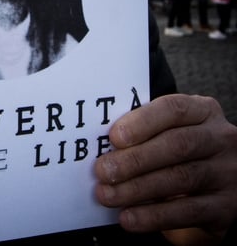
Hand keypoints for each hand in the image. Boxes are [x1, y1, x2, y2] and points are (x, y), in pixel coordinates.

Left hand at [94, 94, 236, 244]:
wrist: (215, 191)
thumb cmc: (179, 156)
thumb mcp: (166, 136)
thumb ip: (143, 135)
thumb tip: (102, 150)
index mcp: (203, 112)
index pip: (174, 109)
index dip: (142, 122)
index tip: (114, 137)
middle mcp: (220, 139)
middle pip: (177, 145)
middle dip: (134, 159)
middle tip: (103, 171)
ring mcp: (227, 172)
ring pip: (181, 178)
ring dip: (137, 189)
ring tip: (107, 196)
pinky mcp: (226, 206)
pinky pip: (188, 211)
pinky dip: (154, 216)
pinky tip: (129, 218)